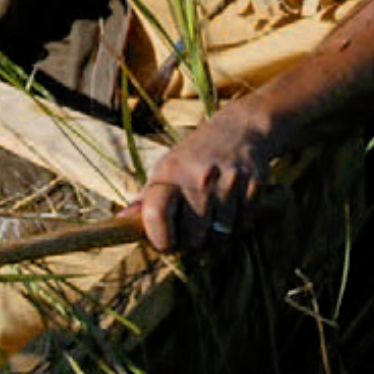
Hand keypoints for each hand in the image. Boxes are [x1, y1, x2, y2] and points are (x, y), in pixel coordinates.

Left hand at [128, 104, 275, 252]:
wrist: (241, 128)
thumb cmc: (196, 156)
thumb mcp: (167, 168)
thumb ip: (146, 198)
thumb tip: (120, 221)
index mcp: (171, 171)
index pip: (156, 213)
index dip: (159, 239)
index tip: (165, 245)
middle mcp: (199, 175)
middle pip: (192, 236)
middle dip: (191, 243)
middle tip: (192, 232)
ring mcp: (228, 181)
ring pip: (220, 236)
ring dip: (216, 237)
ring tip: (212, 221)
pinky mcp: (253, 185)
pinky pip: (243, 225)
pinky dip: (237, 226)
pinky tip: (231, 211)